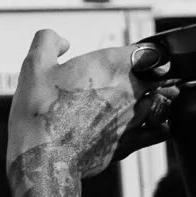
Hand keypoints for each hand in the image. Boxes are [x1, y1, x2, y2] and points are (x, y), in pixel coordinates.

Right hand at [7, 31, 166, 182]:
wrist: (43, 155)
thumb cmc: (39, 111)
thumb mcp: (33, 65)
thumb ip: (47, 41)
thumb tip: (63, 43)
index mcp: (111, 65)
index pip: (150, 51)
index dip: (142, 54)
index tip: (129, 60)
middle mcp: (130, 89)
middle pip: (160, 76)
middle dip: (149, 76)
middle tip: (131, 80)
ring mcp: (135, 116)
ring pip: (162, 102)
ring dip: (153, 99)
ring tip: (136, 102)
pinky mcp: (133, 141)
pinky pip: (160, 130)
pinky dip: (158, 125)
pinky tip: (144, 124)